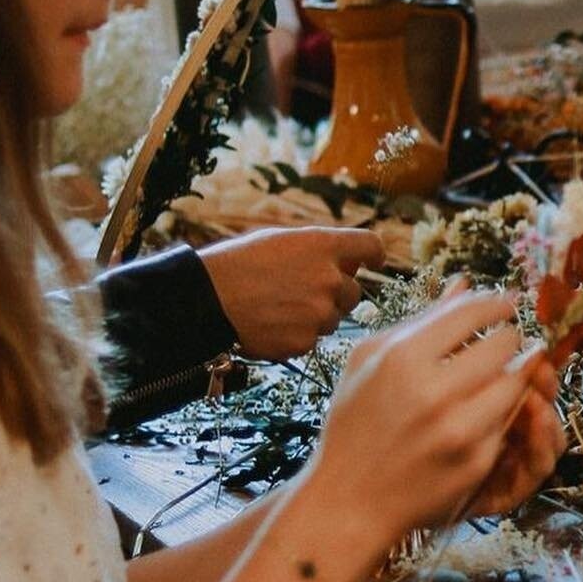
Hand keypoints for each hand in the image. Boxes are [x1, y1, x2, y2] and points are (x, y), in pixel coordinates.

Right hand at [198, 227, 384, 358]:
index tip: (375, 261)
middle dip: (336, 293)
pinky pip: (311, 339)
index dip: (374, 254)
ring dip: (315, 315)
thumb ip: (319, 250)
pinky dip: (296, 335)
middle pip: (354, 292)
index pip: (371, 246)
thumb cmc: (239, 263)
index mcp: (325, 246)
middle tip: (303, 291)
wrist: (207, 299)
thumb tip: (345, 263)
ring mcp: (320, 313)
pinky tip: (271, 324)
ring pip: (332, 319)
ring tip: (278, 307)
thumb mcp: (282, 240)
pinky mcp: (305, 341)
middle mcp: (330, 279)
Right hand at [310, 290, 558, 542]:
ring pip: (516, 380)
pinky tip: (492, 405)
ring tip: (507, 367)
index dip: (496, 302)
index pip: (472, 312)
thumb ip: (420, 319)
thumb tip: (464, 282)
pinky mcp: (475, 461)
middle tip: (507, 337)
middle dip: (510, 335)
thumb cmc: (353, 423)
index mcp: (402, 358)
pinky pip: (510, 420)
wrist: (348, 501)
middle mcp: (433, 392)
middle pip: (504, 343)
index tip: (507, 302)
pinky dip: (506, 409)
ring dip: (517, 370)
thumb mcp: (369, 360)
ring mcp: (458, 429)